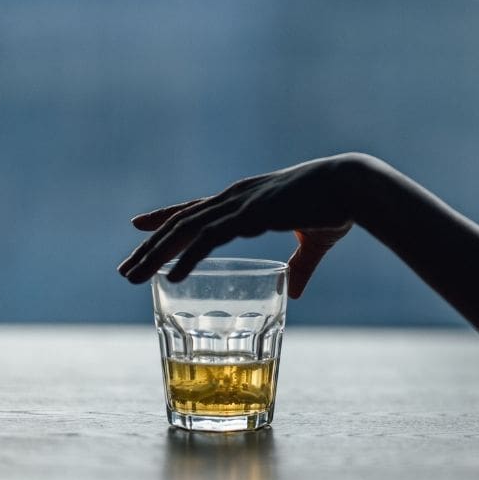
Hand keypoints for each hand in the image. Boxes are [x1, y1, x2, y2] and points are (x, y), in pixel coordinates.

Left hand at [117, 154, 361, 294]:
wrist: (354, 187)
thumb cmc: (337, 207)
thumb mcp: (313, 242)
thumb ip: (300, 267)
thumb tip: (293, 292)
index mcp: (247, 200)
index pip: (196, 208)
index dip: (166, 217)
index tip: (137, 225)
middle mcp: (236, 198)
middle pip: (180, 222)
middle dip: (149, 246)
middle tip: (124, 270)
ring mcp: (241, 205)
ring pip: (185, 229)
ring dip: (155, 254)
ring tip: (131, 277)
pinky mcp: (252, 215)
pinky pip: (210, 238)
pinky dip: (188, 257)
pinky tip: (171, 274)